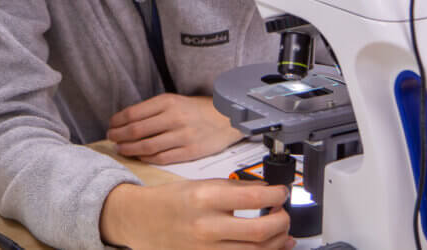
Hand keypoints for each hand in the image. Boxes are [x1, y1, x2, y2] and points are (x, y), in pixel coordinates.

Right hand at [101, 180, 293, 249]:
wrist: (142, 220)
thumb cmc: (169, 201)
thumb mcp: (200, 184)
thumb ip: (233, 187)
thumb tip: (265, 190)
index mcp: (204, 198)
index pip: (253, 199)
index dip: (276, 195)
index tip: (282, 192)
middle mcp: (206, 226)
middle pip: (260, 231)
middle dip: (282, 221)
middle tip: (284, 212)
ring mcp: (207, 249)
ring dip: (277, 240)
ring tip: (281, 230)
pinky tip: (270, 246)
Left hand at [107, 94, 243, 163]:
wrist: (226, 118)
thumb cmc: (195, 110)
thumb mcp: (174, 101)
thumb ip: (152, 110)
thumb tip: (125, 122)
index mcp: (168, 102)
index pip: (133, 113)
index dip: (117, 121)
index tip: (111, 125)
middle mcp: (174, 118)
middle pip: (136, 130)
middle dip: (119, 136)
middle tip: (111, 138)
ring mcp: (182, 136)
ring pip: (147, 146)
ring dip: (129, 149)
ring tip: (121, 149)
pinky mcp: (190, 152)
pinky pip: (162, 158)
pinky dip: (147, 158)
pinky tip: (139, 156)